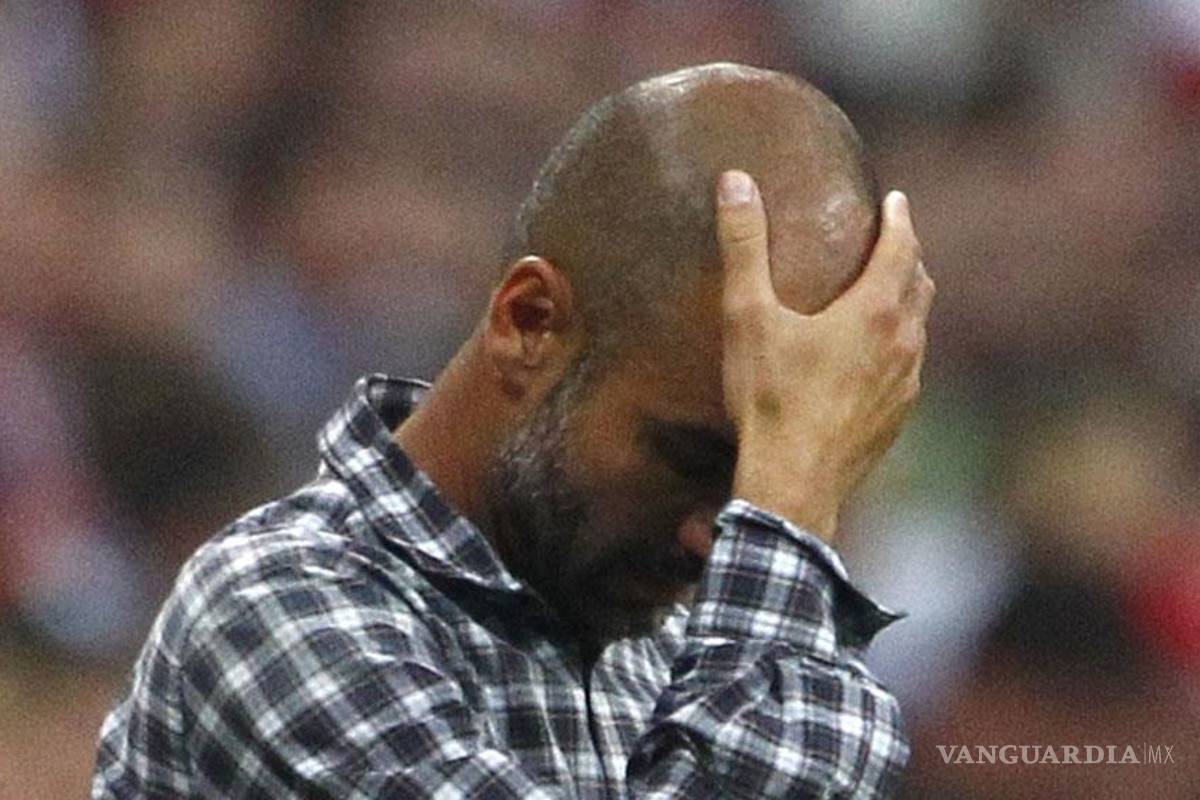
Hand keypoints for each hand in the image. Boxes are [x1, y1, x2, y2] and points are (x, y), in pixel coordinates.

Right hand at [715, 170, 933, 541]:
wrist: (793, 482)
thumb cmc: (770, 398)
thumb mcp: (748, 316)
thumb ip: (744, 246)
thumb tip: (735, 182)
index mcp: (873, 311)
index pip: (901, 248)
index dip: (899, 220)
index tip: (896, 201)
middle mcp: (902, 344)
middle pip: (920, 284)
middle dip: (909, 256)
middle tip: (895, 240)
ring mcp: (905, 385)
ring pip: (919, 328)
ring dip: (909, 302)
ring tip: (889, 293)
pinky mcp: (897, 419)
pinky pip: (910, 368)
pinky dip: (901, 345)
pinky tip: (877, 358)